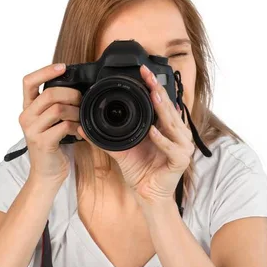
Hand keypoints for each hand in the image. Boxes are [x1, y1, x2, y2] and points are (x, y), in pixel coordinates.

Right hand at [19, 62, 81, 183]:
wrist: (46, 174)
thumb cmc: (52, 146)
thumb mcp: (49, 122)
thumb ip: (54, 106)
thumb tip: (75, 88)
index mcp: (27, 109)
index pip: (28, 81)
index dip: (45, 71)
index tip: (62, 67)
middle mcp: (26, 117)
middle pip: (50, 93)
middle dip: (71, 94)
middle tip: (81, 101)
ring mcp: (32, 130)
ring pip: (58, 108)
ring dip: (75, 111)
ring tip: (80, 117)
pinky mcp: (42, 142)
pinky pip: (63, 126)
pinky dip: (75, 126)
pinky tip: (79, 131)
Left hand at [77, 64, 194, 206]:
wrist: (147, 194)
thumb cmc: (140, 171)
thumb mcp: (120, 149)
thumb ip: (104, 137)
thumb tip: (83, 127)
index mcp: (166, 128)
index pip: (161, 102)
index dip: (153, 86)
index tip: (143, 71)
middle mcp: (177, 134)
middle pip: (169, 108)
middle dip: (158, 91)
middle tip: (148, 76)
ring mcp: (182, 147)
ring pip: (173, 125)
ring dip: (162, 111)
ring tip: (153, 96)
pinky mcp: (181, 161)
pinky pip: (172, 148)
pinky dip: (162, 140)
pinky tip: (153, 131)